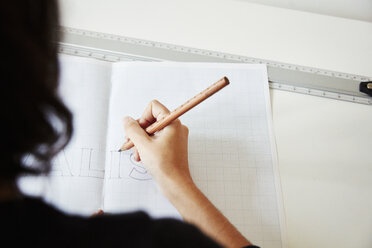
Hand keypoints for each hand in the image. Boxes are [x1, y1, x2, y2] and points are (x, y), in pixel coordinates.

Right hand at [123, 100, 250, 246]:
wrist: (175, 184)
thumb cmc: (164, 165)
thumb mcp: (143, 145)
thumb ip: (132, 130)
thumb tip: (126, 120)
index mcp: (172, 123)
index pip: (154, 107)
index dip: (142, 117)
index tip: (138, 130)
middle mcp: (175, 128)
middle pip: (151, 120)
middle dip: (139, 132)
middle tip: (131, 142)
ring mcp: (174, 137)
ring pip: (152, 132)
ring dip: (141, 142)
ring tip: (137, 154)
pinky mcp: (172, 147)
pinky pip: (156, 140)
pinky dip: (147, 147)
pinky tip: (141, 157)